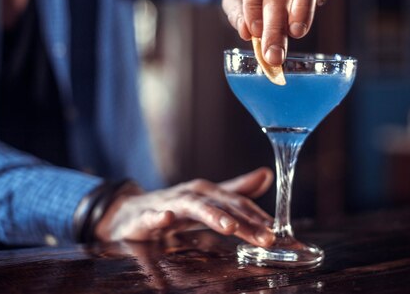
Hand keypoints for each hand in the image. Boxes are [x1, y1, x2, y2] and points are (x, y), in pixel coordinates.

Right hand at [94, 167, 274, 246]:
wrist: (132, 212)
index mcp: (207, 193)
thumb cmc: (175, 207)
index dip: (257, 216)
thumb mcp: (209, 200)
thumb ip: (236, 190)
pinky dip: (160, 217)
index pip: (238, 203)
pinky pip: (152, 217)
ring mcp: (169, 204)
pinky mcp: (146, 216)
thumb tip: (266, 174)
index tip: (277, 231)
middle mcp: (191, 194)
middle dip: (244, 221)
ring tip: (230, 226)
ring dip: (211, 215)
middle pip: (221, 206)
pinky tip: (168, 219)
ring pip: (192, 207)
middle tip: (265, 236)